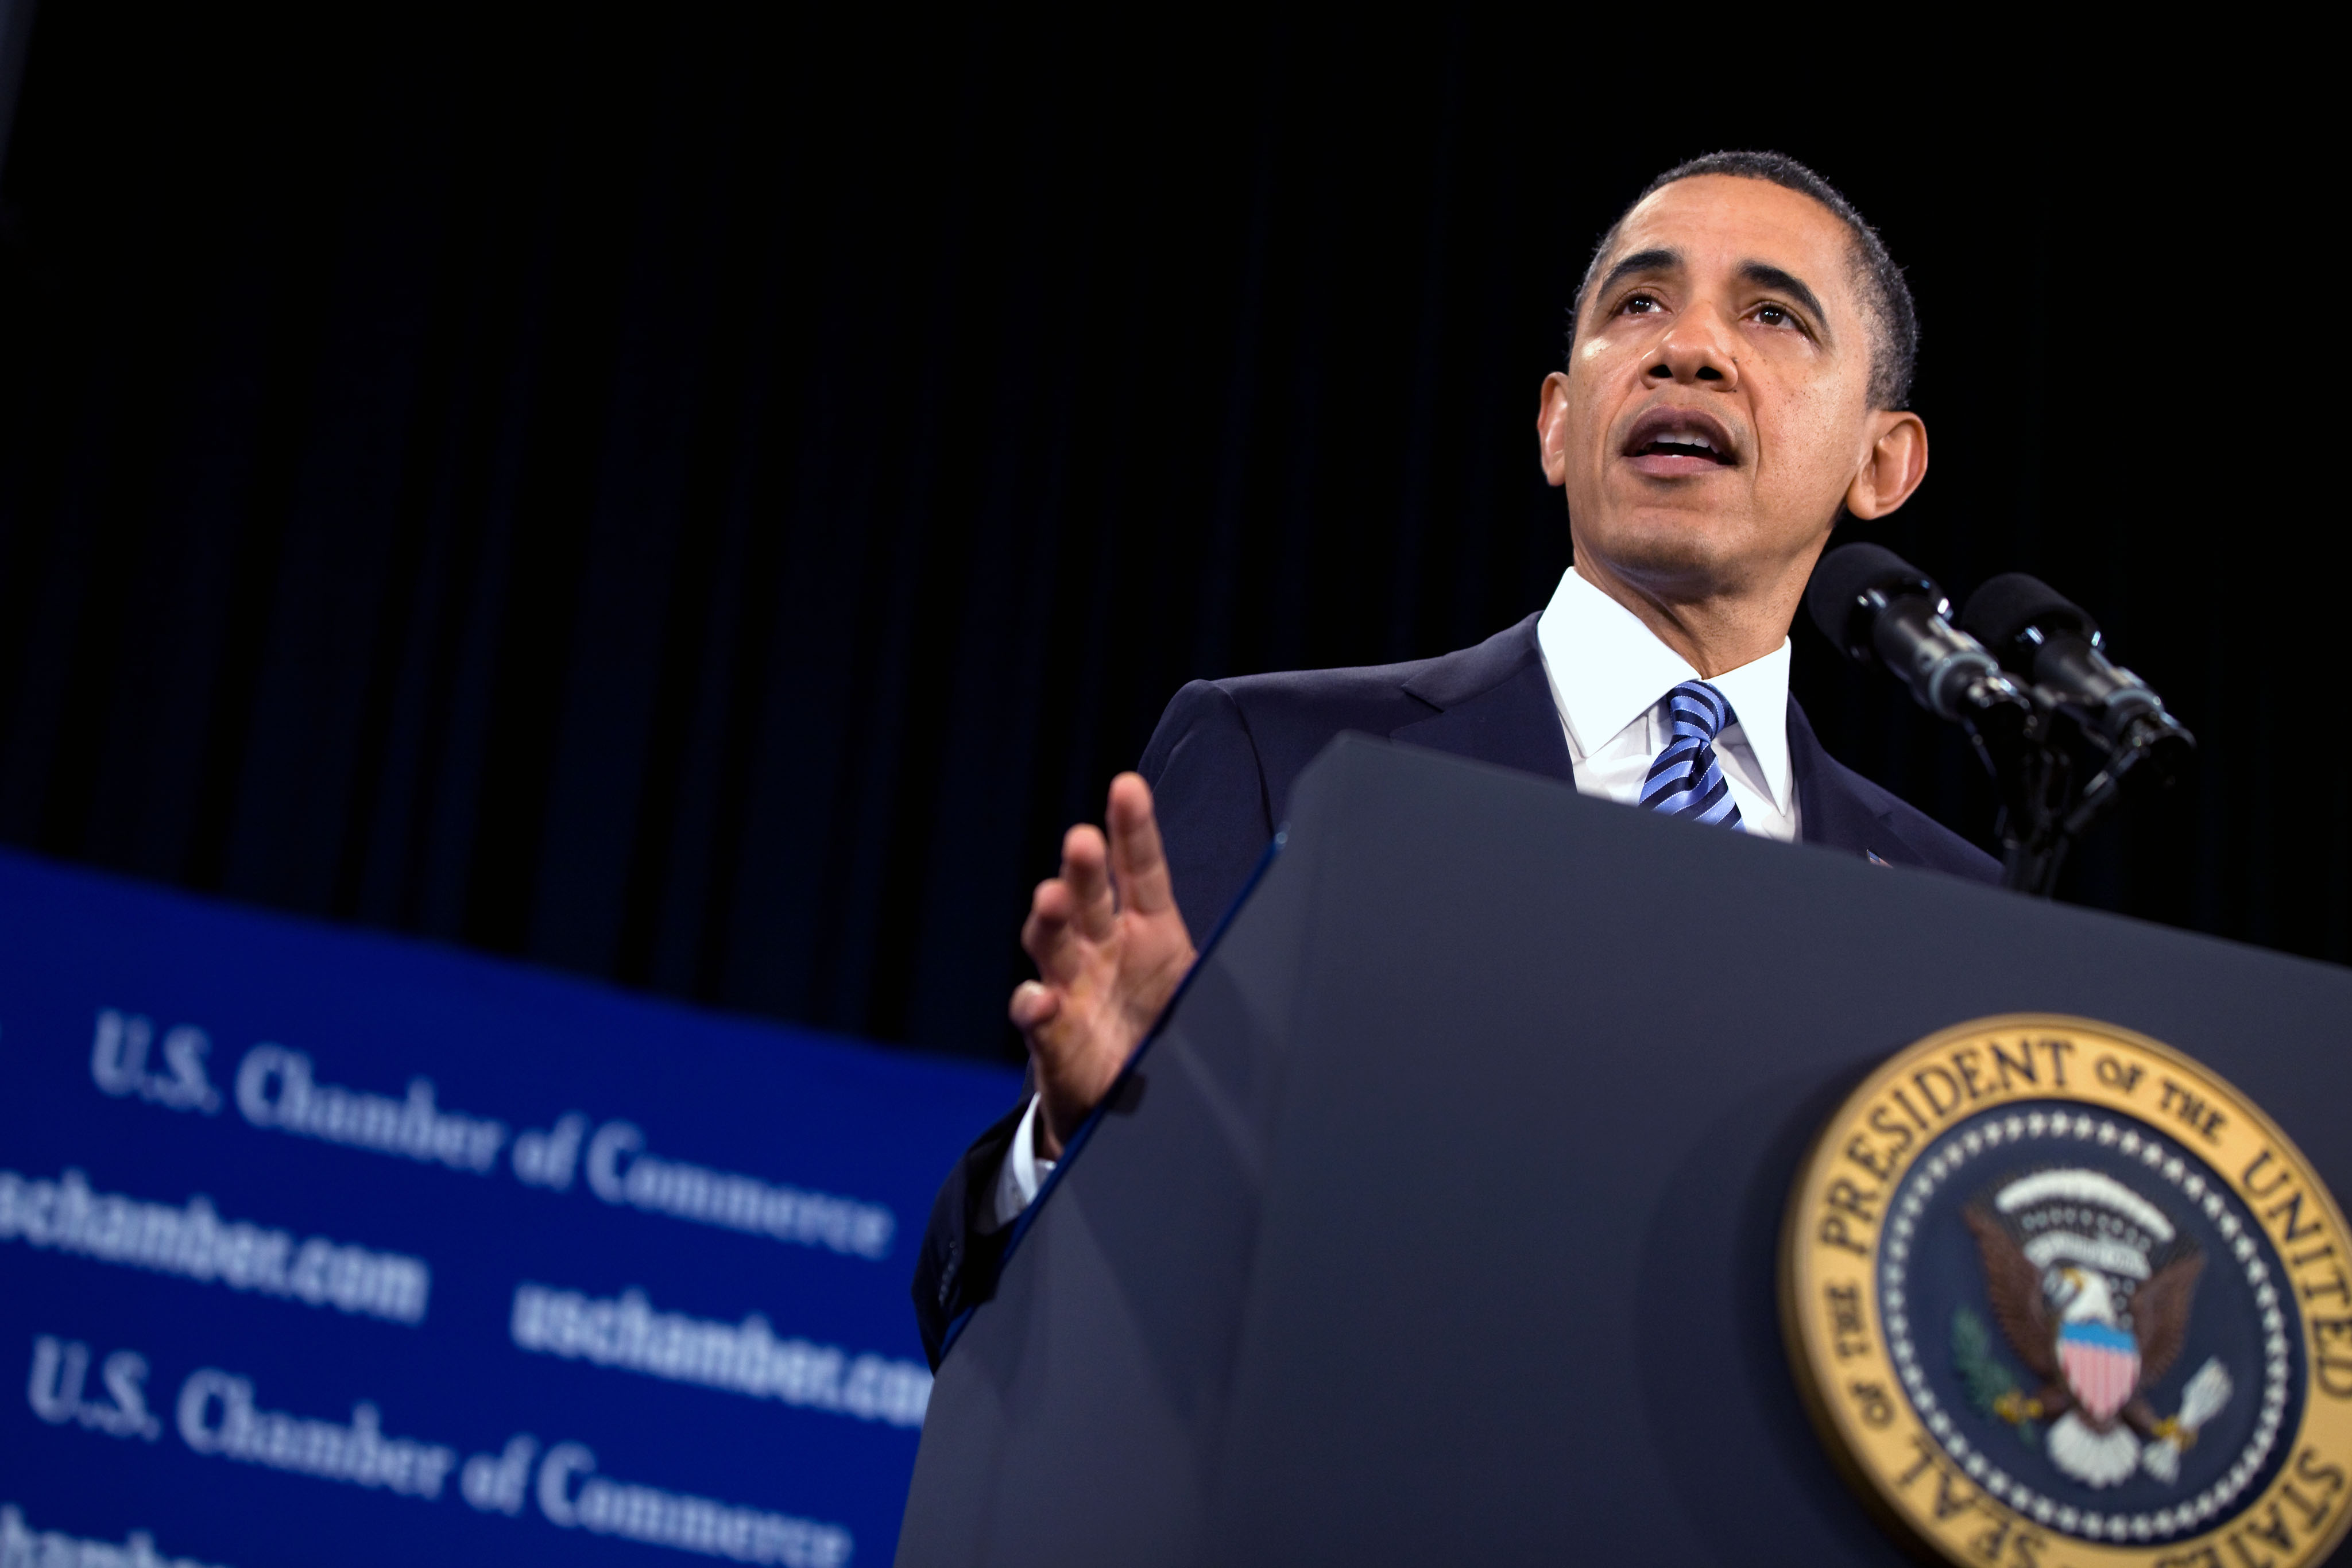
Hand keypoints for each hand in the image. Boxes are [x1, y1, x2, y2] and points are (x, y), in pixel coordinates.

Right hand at [1010, 773, 1196, 1157]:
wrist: (1127, 1109)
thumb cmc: (1164, 1036)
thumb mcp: (1201, 992)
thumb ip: (1228, 962)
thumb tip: (1299, 931)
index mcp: (1148, 932)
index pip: (1140, 871)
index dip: (1134, 829)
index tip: (1127, 786)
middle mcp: (1103, 951)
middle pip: (1089, 898)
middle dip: (1084, 867)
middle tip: (1083, 839)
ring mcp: (1073, 990)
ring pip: (1053, 946)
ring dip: (1050, 921)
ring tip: (1052, 898)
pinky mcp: (1052, 1040)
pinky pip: (1038, 1021)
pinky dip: (1035, 1009)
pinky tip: (1041, 1000)